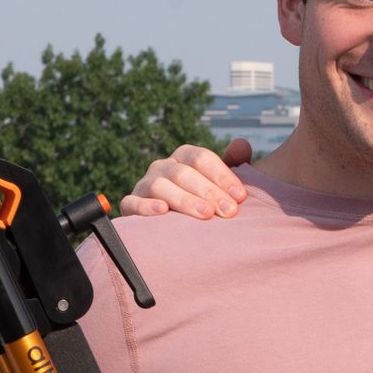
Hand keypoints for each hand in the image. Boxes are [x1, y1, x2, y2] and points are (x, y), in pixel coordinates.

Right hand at [118, 138, 254, 218]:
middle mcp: (162, 167)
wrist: (167, 228)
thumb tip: (242, 144)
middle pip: (184, 173)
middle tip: (229, 211)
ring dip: (185, 200)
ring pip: (160, 186)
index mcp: (184, 157)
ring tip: (206, 214)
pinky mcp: (130, 205)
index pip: (202, 158)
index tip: (241, 196)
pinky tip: (163, 211)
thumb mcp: (218, 183)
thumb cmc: (201, 202)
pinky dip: (147, 206)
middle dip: (209, 191)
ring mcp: (145, 184)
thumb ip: (233, 164)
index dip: (222, 176)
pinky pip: (134, 202)